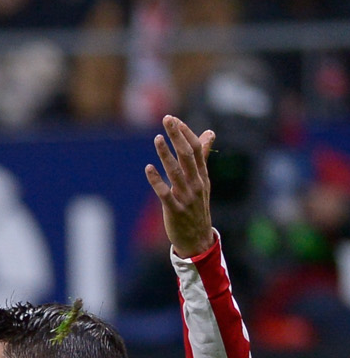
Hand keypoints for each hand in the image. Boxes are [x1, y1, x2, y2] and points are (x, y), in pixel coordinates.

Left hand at [145, 114, 216, 258]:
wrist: (198, 239)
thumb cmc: (197, 205)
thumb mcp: (203, 180)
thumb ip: (203, 156)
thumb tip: (209, 132)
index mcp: (202, 175)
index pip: (196, 150)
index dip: (186, 133)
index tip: (174, 119)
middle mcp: (196, 183)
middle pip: (188, 156)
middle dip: (178, 137)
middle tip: (167, 119)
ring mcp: (186, 197)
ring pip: (176, 172)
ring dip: (166, 154)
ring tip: (157, 138)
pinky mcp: (175, 209)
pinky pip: (165, 193)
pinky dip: (157, 180)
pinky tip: (148, 168)